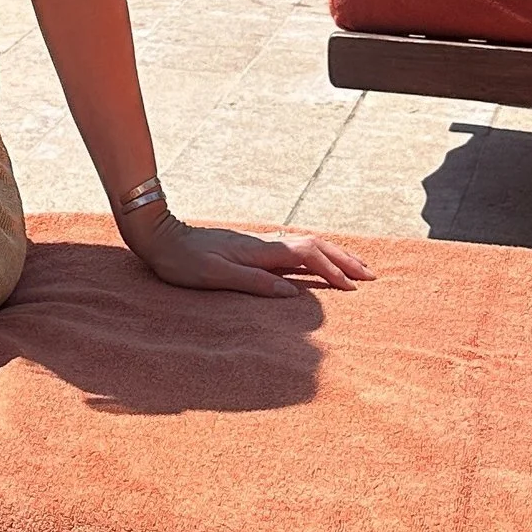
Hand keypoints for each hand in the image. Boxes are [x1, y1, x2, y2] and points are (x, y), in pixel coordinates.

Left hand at [126, 213, 373, 296]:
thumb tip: (292, 293)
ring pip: (307, 246)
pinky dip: (315, 257)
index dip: (333, 270)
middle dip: (345, 260)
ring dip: (333, 256)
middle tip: (371, 276)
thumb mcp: (216, 276)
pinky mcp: (253, 250)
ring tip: (355, 270)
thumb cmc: (183, 261)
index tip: (354, 288)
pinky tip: (318, 266)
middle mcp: (264, 244)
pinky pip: (294, 251)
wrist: (161, 238)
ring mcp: (259, 245)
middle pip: (315, 246)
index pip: (308, 256)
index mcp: (260, 251)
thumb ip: (254, 283)